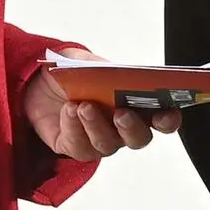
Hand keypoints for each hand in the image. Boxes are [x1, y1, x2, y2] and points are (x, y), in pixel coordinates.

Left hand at [20, 68, 178, 161]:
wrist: (40, 84)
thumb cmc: (74, 73)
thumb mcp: (88, 62)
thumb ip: (103, 67)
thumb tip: (113, 73)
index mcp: (137, 104)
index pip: (162, 118)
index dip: (169, 119)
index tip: (166, 112)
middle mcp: (122, 127)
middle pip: (139, 139)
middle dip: (131, 127)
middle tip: (120, 112)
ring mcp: (100, 140)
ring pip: (107, 145)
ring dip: (96, 125)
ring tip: (83, 105)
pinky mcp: (75, 148)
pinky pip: (79, 146)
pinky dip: (74, 127)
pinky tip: (69, 111)